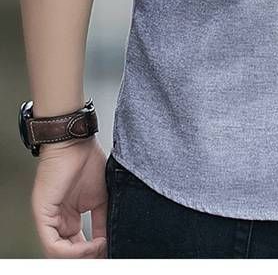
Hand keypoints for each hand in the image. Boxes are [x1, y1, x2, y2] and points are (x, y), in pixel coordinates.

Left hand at [31, 136, 107, 257]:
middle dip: (88, 258)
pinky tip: (93, 244)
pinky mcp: (43, 216)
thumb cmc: (86, 161)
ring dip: (83, 256)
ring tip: (102, 249)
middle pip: (67, 253)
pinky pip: (53, 245)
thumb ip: (103, 220)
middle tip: (106, 256)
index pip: (77, 247)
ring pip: (59, 254)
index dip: (94, 253)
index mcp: (68, 218)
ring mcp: (48, 220)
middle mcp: (56, 222)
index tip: (111, 251)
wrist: (76, 142)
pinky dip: (74, 251)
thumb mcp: (101, 198)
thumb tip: (111, 239)